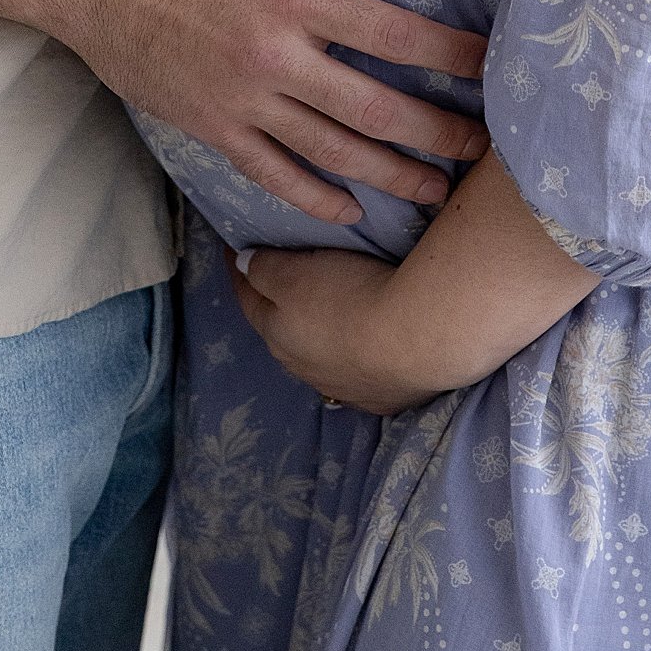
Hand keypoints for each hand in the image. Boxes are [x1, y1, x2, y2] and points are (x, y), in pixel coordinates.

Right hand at [55, 0, 488, 226]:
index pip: (389, 34)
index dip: (448, 55)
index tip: (491, 68)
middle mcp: (274, 57)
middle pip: (373, 109)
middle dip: (435, 133)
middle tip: (484, 153)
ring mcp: (241, 101)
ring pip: (331, 151)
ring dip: (389, 175)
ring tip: (436, 193)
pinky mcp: (211, 126)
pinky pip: (272, 173)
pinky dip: (315, 196)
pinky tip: (351, 212)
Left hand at [232, 246, 455, 414]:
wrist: (416, 338)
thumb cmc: (348, 295)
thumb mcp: (295, 272)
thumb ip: (264, 269)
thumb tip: (243, 267)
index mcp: (278, 336)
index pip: (248, 299)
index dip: (240, 273)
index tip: (234, 251)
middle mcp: (304, 368)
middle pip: (281, 334)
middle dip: (276, 309)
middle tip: (280, 281)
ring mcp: (343, 388)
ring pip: (319, 359)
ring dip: (317, 338)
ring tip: (326, 316)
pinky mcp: (380, 399)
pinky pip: (357, 375)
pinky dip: (353, 359)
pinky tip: (363, 350)